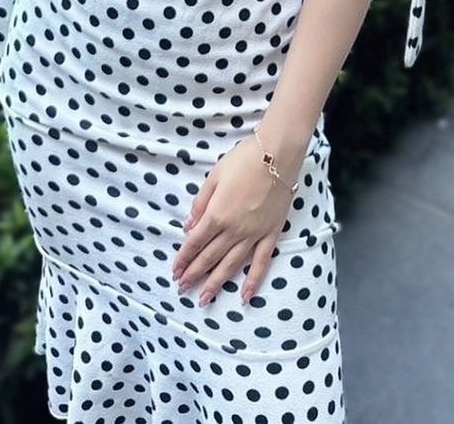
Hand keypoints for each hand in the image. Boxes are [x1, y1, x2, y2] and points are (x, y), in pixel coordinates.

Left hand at [171, 133, 304, 305]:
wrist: (278, 154)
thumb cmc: (244, 159)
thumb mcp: (215, 175)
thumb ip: (201, 202)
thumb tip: (188, 226)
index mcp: (217, 214)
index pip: (195, 242)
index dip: (183, 258)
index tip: (175, 271)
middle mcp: (234, 229)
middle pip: (210, 257)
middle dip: (194, 274)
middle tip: (182, 288)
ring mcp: (254, 234)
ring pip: (231, 265)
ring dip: (216, 283)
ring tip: (204, 299)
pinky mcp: (271, 234)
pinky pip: (261, 262)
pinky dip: (253, 281)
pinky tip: (245, 296)